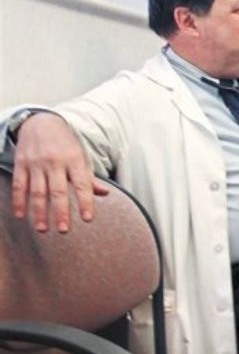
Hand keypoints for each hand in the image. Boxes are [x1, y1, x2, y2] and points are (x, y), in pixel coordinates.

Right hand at [11, 112, 107, 232]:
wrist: (41, 122)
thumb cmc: (66, 145)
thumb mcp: (81, 157)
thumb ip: (90, 178)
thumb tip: (105, 193)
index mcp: (74, 161)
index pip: (82, 184)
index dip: (85, 202)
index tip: (88, 219)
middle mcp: (55, 163)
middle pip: (58, 191)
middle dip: (61, 212)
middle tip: (64, 230)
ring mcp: (36, 163)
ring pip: (37, 191)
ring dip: (39, 212)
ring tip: (42, 229)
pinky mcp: (21, 164)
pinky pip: (19, 185)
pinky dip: (19, 201)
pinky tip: (21, 215)